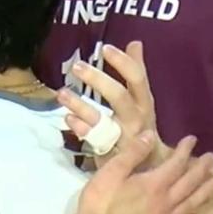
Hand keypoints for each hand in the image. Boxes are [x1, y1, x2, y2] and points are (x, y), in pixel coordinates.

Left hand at [58, 41, 172, 168]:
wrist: (151, 170)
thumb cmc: (142, 128)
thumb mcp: (143, 100)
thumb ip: (136, 72)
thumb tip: (135, 43)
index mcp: (145, 104)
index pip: (137, 79)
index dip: (123, 63)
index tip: (105, 48)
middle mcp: (136, 120)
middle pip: (119, 97)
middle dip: (98, 81)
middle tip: (76, 66)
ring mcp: (123, 138)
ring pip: (102, 120)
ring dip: (80, 105)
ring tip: (61, 93)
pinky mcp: (110, 153)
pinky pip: (93, 140)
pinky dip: (81, 128)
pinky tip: (68, 119)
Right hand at [69, 133, 212, 213]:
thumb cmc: (99, 203)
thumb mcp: (110, 172)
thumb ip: (132, 154)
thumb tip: (149, 135)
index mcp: (153, 185)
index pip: (175, 164)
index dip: (185, 150)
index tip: (192, 139)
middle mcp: (165, 203)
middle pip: (189, 184)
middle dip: (202, 169)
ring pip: (192, 205)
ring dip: (206, 192)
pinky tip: (200, 213)